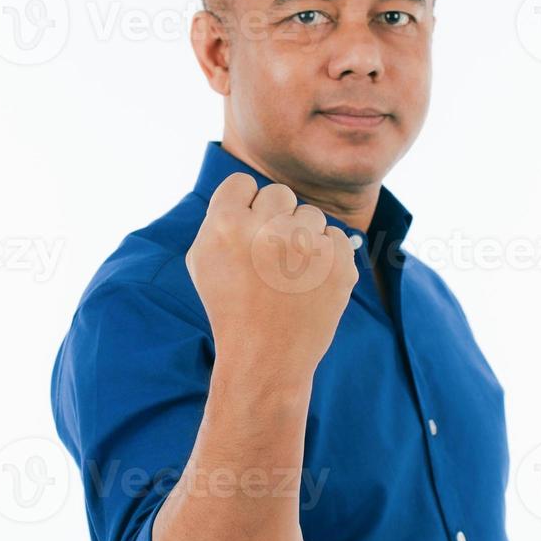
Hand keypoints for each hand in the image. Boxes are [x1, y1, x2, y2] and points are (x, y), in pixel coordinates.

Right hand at [184, 172, 358, 378]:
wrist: (265, 356)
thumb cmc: (230, 307)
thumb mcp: (202, 261)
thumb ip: (218, 218)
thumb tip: (247, 193)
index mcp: (226, 224)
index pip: (242, 183)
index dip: (244, 207)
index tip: (246, 233)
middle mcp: (266, 229)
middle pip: (278, 193)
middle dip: (275, 218)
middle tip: (269, 255)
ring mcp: (306, 247)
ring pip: (310, 215)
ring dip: (302, 238)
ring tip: (289, 274)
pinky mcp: (338, 264)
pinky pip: (336, 237)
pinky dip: (326, 257)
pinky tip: (310, 283)